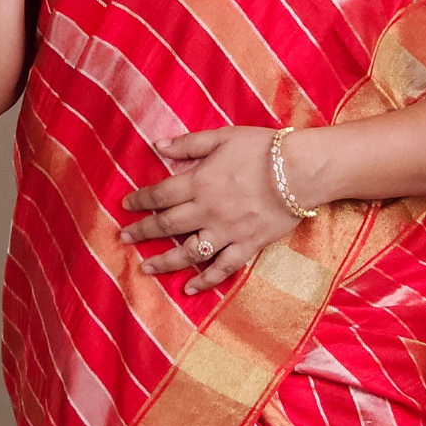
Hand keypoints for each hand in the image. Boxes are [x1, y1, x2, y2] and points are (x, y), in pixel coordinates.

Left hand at [120, 126, 305, 294]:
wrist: (301, 171)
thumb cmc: (263, 149)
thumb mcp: (223, 136)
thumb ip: (189, 144)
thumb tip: (158, 145)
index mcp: (199, 182)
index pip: (159, 194)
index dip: (140, 201)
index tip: (125, 206)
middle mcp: (208, 210)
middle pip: (167, 225)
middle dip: (142, 232)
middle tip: (124, 238)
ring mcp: (227, 232)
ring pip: (188, 253)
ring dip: (164, 262)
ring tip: (145, 268)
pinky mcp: (247, 246)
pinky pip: (222, 268)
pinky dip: (204, 281)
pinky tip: (188, 289)